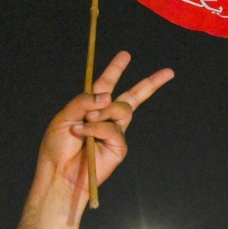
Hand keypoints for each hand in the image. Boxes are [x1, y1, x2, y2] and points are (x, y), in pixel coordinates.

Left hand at [36, 51, 173, 201]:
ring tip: (85, 122)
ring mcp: (116, 131)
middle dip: (151, 83)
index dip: (116, 69)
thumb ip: (82, 102)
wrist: (60, 173)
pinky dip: (96, 128)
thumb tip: (106, 96)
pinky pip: (113, 128)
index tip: (126, 55)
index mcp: (92, 107)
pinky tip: (83, 134)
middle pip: (133, 96)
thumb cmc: (57, 147)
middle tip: (168, 72)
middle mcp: (107, 117)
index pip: (106, 84)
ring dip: (102, 111)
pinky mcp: (119, 145)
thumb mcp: (63, 117)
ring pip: (121, 108)